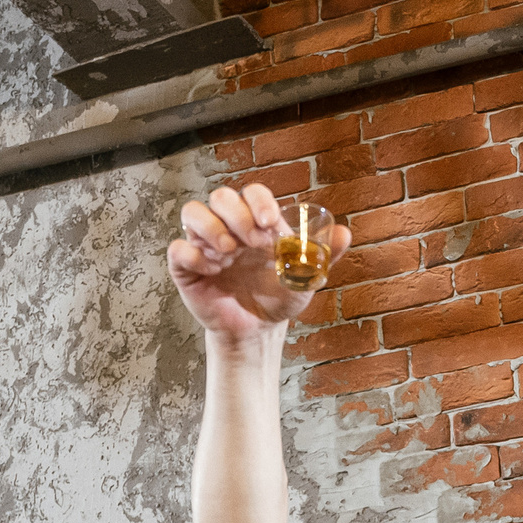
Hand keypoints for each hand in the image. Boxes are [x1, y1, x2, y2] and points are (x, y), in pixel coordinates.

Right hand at [168, 183, 351, 348]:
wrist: (257, 330)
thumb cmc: (278, 297)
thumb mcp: (305, 277)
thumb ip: (322, 255)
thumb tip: (345, 233)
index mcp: (255, 222)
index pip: (251, 193)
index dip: (259, 201)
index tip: (272, 223)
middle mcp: (228, 227)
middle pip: (221, 197)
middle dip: (238, 215)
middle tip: (255, 243)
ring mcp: (205, 245)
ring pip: (193, 212)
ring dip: (212, 228)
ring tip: (230, 254)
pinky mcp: (186, 267)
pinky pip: (178, 249)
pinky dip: (193, 255)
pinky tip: (212, 271)